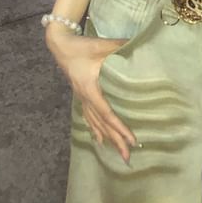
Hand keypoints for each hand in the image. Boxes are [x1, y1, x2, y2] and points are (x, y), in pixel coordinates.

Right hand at [46, 25, 137, 163]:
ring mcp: (82, 98)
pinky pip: (88, 117)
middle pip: (102, 124)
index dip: (119, 128)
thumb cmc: (82, 46)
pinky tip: (98, 139)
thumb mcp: (103, 46)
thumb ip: (121, 47)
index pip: (108, 114)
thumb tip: (140, 46)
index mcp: (91, 90)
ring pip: (95, 123)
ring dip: (106, 138)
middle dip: (115, 141)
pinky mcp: (81, 95)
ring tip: (117, 153)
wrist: (61, 44)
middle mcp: (85, 98)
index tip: (132, 140)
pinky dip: (95, 129)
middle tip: (127, 158)